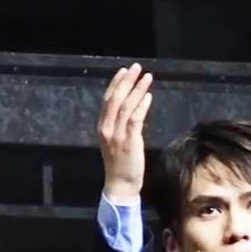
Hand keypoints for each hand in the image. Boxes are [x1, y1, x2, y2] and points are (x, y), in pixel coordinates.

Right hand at [98, 64, 153, 199]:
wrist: (120, 184)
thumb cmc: (121, 164)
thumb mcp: (116, 141)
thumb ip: (120, 125)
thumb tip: (132, 107)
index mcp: (102, 127)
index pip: (108, 100)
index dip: (116, 83)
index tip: (124, 70)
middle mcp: (107, 128)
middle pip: (116, 99)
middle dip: (126, 81)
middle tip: (136, 67)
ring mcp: (117, 135)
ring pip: (126, 106)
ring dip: (137, 89)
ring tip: (146, 77)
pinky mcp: (129, 142)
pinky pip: (134, 120)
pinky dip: (141, 106)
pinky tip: (148, 96)